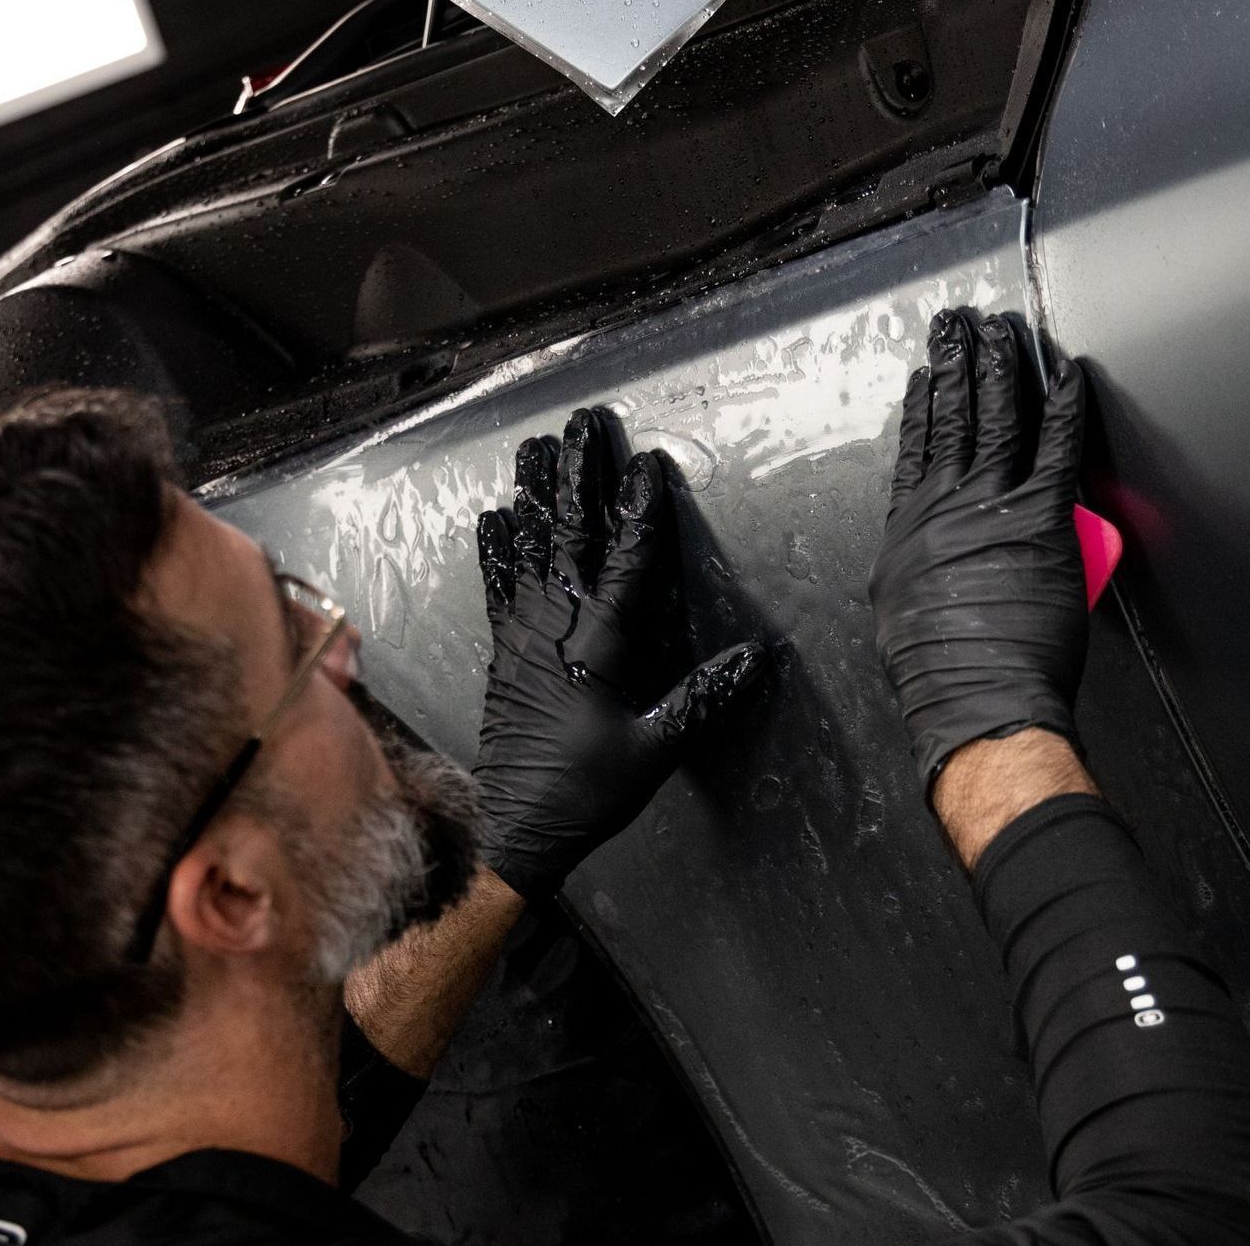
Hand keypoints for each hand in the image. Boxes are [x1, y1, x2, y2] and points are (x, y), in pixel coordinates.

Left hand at [475, 409, 765, 899]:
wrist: (518, 825)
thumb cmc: (588, 791)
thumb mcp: (655, 750)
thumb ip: (701, 700)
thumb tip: (756, 658)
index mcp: (599, 643)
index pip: (626, 559)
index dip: (639, 508)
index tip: (647, 462)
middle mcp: (556, 625)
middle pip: (569, 533)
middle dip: (577, 475)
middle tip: (582, 424)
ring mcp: (523, 633)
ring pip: (529, 547)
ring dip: (533, 495)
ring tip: (533, 448)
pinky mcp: (503, 649)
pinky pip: (498, 584)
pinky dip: (497, 547)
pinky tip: (493, 516)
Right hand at [868, 309, 1088, 791]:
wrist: (971, 689)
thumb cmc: (936, 665)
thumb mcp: (898, 605)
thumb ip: (916, 564)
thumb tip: (930, 556)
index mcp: (911, 524)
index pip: (917, 445)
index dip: (922, 403)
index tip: (925, 372)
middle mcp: (945, 503)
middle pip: (954, 415)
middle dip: (958, 363)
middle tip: (961, 325)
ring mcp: (991, 504)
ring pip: (997, 416)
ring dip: (1000, 367)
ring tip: (1000, 331)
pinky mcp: (1040, 516)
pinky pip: (1055, 445)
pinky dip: (1061, 404)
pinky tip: (1064, 373)